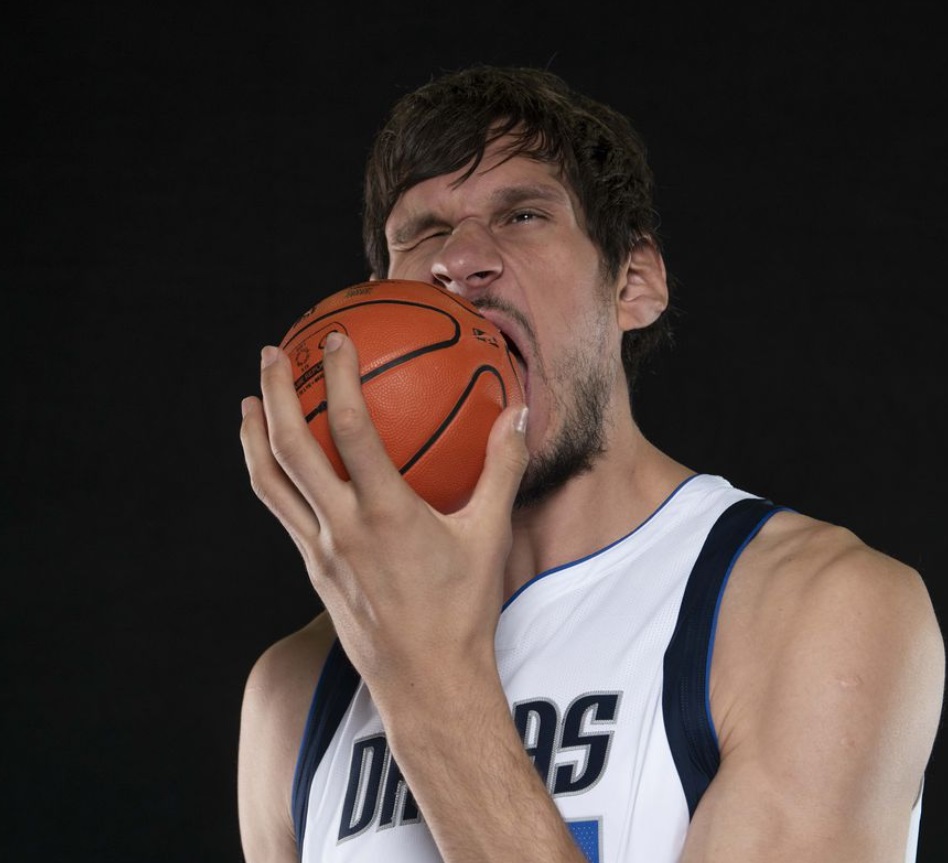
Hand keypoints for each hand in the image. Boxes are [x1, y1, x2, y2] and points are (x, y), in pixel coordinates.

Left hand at [239, 331, 529, 692]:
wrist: (428, 681)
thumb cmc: (465, 611)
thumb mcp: (491, 535)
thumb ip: (502, 470)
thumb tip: (517, 416)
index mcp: (387, 514)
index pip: (352, 429)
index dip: (339, 378)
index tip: (337, 339)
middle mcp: (343, 528)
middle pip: (290, 449)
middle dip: (272, 394)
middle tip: (270, 353)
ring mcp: (322, 551)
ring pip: (270, 483)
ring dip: (254, 436)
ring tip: (247, 402)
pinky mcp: (314, 569)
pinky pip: (283, 511)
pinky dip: (272, 477)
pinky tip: (278, 463)